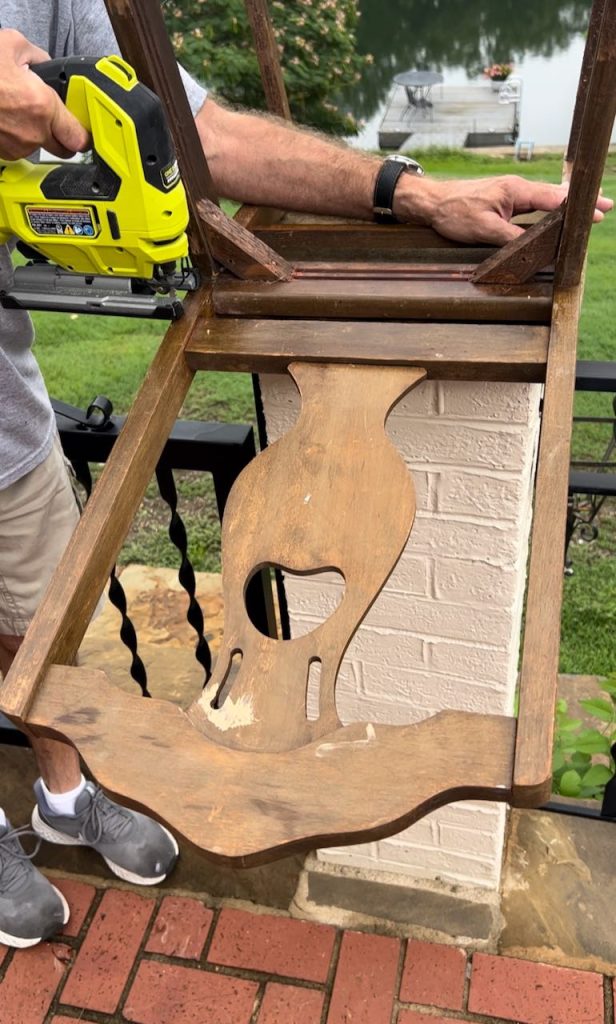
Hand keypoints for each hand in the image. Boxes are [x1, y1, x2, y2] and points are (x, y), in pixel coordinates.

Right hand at [0, 28, 88, 159]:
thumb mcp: (12, 45)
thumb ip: (39, 58)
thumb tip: (45, 65)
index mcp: (42, 108)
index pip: (80, 138)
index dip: (84, 132)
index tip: (83, 126)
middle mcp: (31, 133)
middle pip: (65, 150)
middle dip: (65, 136)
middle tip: (59, 120)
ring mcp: (15, 146)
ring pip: (40, 148)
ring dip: (38, 134)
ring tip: (22, 111)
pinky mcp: (1, 152)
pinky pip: (19, 148)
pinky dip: (18, 136)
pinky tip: (8, 118)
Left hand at [397, 173, 613, 245]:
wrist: (431, 202)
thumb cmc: (454, 212)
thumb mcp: (484, 229)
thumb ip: (512, 239)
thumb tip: (535, 248)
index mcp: (516, 190)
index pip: (553, 199)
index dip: (576, 207)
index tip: (597, 212)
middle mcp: (516, 188)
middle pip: (555, 195)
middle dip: (580, 202)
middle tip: (605, 207)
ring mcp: (510, 194)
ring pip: (545, 199)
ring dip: (567, 205)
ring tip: (588, 211)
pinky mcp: (503, 200)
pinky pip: (533, 204)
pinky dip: (550, 207)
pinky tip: (557, 213)